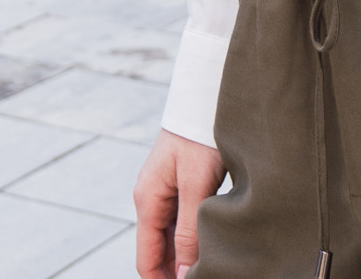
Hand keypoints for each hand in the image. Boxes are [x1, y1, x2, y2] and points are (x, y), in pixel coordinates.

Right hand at [132, 129, 220, 278]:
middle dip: (176, 272)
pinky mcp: (180, 186)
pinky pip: (183, 223)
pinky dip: (195, 239)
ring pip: (172, 239)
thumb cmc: (200, 138)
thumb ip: (189, 231)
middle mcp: (151, 200)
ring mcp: (165, 193)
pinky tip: (213, 246)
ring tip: (211, 270)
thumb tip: (183, 275)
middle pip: (159, 252)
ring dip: (187, 257)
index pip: (146, 260)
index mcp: (147, 201)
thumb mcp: (196, 186)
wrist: (206, 99)